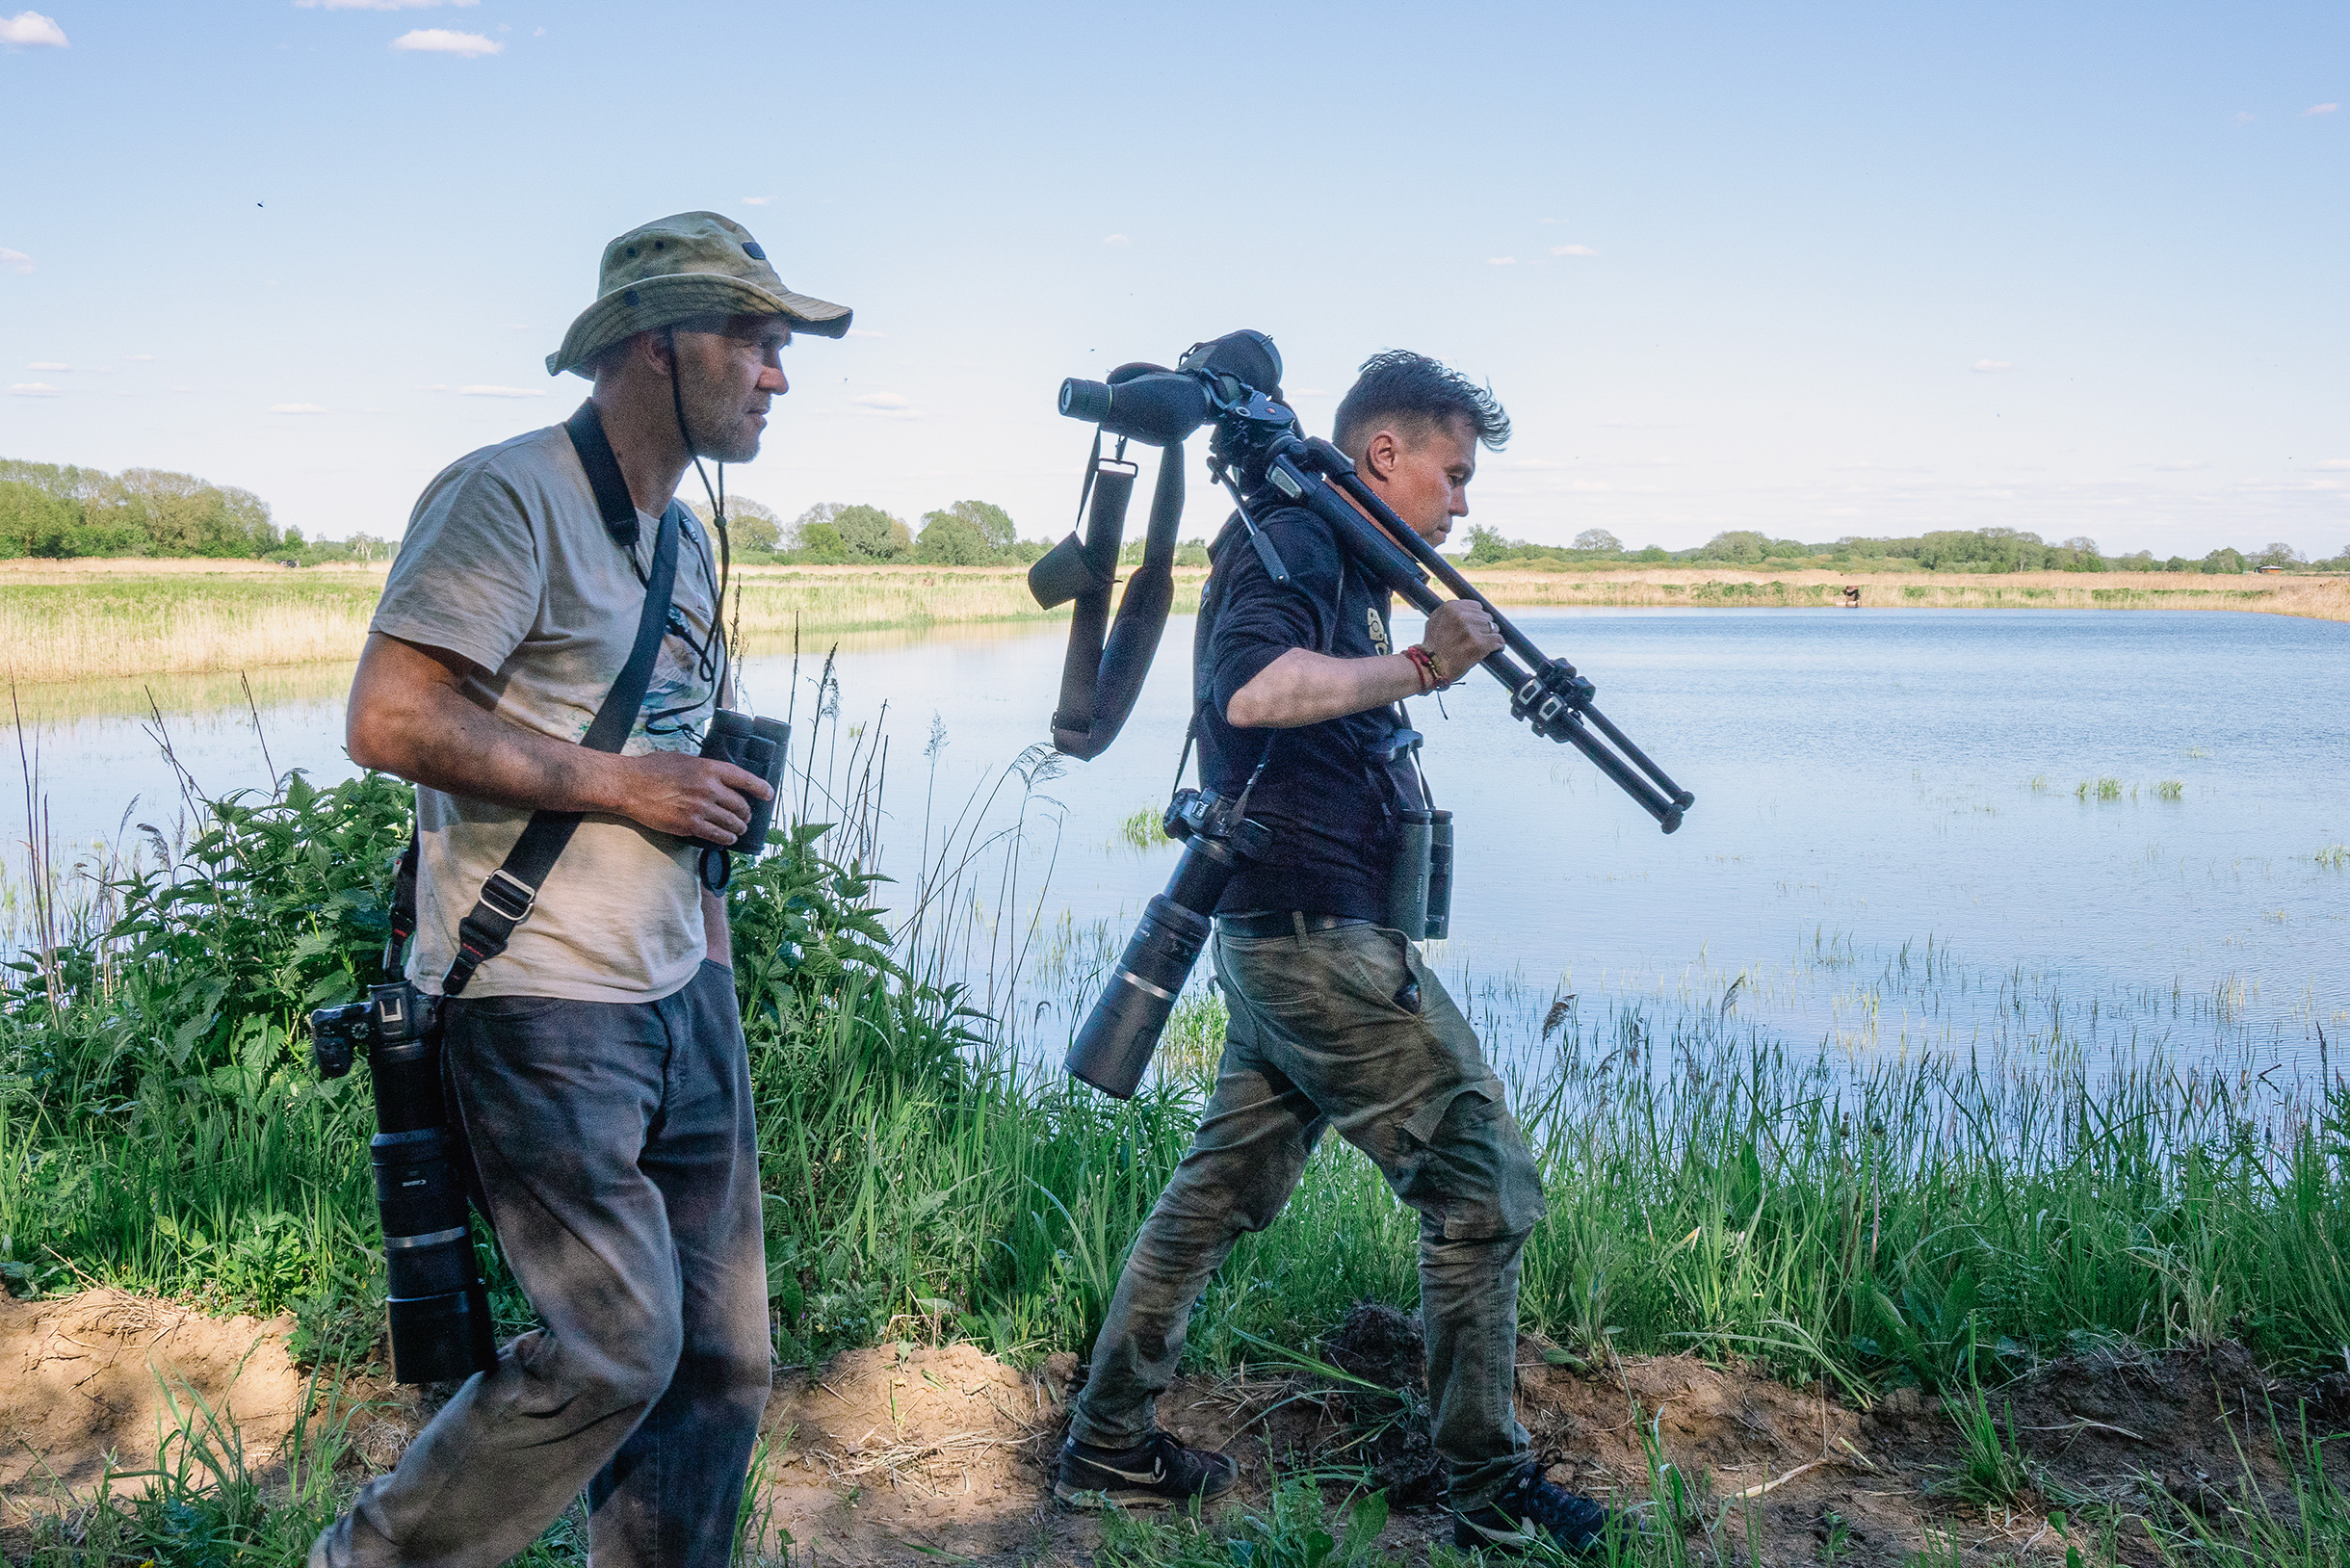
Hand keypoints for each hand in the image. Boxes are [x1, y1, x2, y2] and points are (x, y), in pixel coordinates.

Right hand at [610, 751, 773, 841]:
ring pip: (732, 822)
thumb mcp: (683, 760)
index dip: (761, 788)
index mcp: (709, 768)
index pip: (745, 778)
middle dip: (747, 813)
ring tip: (740, 829)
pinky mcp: (689, 825)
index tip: (769, 794)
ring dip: (739, 828)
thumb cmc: (652, 769)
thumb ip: (703, 769)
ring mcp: (700, 808)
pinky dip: (727, 838)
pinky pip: (717, 835)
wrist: (629, 786)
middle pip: (741, 804)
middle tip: (747, 816)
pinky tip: (729, 839)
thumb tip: (717, 776)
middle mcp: (709, 788)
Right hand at [1421, 599, 1504, 683]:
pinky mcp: (1478, 643)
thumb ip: (1451, 613)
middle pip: (1486, 617)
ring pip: (1493, 628)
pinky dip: (1499, 645)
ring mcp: (1469, 629)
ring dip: (1491, 637)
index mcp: (1450, 607)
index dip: (1477, 618)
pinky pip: (1498, 640)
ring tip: (1484, 646)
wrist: (1430, 668)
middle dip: (1484, 628)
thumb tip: (1471, 609)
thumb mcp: (1435, 622)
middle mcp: (1460, 615)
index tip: (1474, 628)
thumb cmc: (1433, 648)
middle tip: (1477, 640)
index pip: (1477, 606)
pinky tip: (1495, 649)